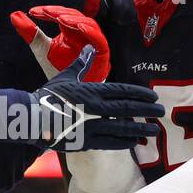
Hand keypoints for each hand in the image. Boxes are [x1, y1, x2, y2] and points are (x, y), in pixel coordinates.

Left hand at [11, 5, 109, 81]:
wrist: (63, 95)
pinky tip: (79, 26)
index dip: (49, 11)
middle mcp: (84, 36)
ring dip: (74, 19)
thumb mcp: (40, 48)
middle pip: (76, 17)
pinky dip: (91, 32)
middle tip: (45, 12)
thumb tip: (14, 14)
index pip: (63, 15)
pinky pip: (100, 41)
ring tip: (59, 17)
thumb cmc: (56, 71)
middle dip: (60, 13)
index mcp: (71, 32)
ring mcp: (93, 45)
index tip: (33, 11)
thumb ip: (29, 32)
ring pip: (89, 25)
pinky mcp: (102, 56)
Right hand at [30, 47, 161, 150]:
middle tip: (160, 111)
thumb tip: (91, 49)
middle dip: (146, 110)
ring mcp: (92, 126)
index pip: (123, 91)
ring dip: (140, 128)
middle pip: (128, 108)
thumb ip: (82, 64)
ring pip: (123, 127)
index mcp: (92, 91)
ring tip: (154, 129)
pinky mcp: (86, 141)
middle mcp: (96, 108)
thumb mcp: (65, 77)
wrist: (32, 118)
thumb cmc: (47, 96)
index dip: (140, 94)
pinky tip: (134, 142)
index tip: (152, 97)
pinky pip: (110, 143)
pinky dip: (124, 142)